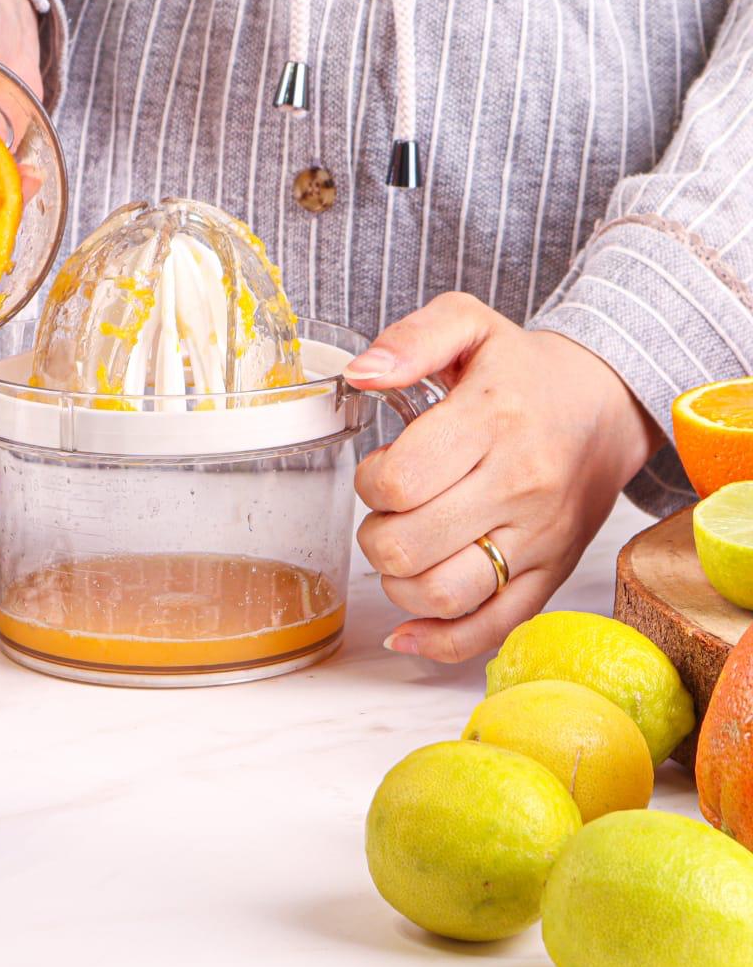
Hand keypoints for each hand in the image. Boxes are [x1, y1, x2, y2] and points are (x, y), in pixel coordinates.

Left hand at [344, 293, 663, 662]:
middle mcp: (521, 485)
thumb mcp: (469, 325)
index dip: (369, 481)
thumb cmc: (522, 371)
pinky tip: (408, 628)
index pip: (399, 481)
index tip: (382, 469)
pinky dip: (437, 641)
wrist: (604, 406)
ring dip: (397, 582)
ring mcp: (539, 538)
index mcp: (494, 420)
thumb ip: (411, 339)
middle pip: (407, 546)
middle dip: (375, 532)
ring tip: (403, 548)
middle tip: (389, 510)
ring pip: (440, 595)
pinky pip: (488, 631)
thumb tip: (360, 374)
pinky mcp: (550, 575)